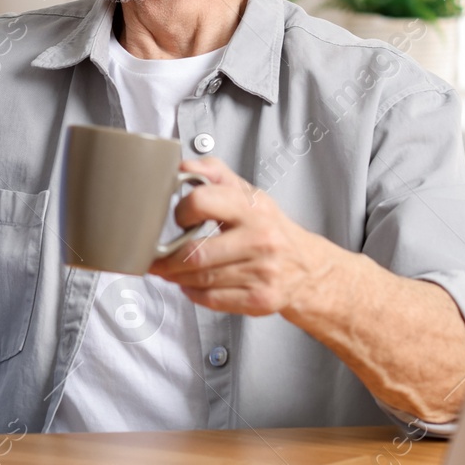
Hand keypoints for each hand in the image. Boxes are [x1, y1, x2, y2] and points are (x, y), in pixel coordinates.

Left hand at [147, 157, 336, 316]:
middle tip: (157, 257)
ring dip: (176, 277)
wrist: (307, 266)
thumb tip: (183, 165)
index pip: (202, 202)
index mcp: (253, 208)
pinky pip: (212, 299)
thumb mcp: (248, 194)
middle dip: (167, 259)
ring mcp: (262, 272)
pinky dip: (193, 293)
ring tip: (169, 270)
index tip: (180, 219)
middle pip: (196, 253)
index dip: (182, 211)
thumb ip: (215, 174)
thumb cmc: (269, 228)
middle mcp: (260, 239)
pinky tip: (191, 285)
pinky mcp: (260, 299)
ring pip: (201, 278)